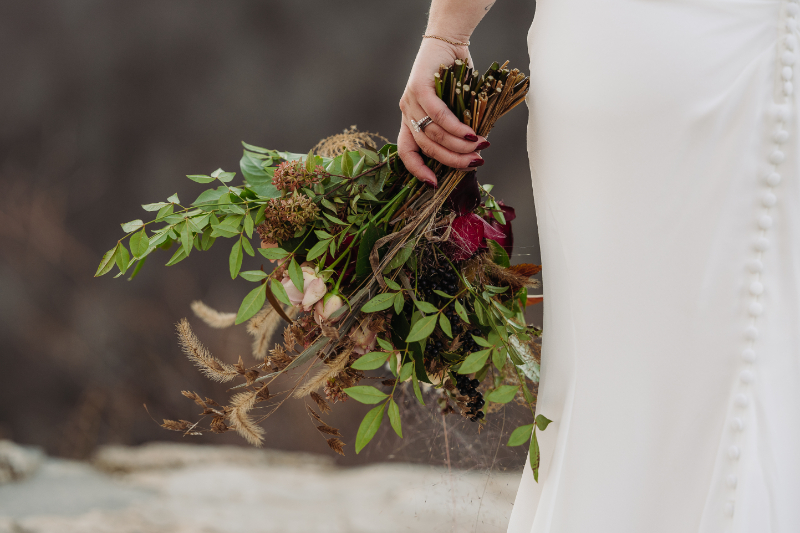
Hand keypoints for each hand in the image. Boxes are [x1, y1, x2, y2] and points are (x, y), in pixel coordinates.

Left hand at [398, 39, 488, 186]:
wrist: (449, 40)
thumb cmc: (454, 77)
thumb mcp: (454, 108)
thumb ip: (456, 130)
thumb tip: (473, 154)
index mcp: (410, 121)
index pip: (407, 153)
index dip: (418, 171)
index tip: (434, 184)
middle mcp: (406, 112)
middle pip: (426, 147)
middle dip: (451, 160)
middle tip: (474, 163)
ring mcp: (410, 100)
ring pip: (433, 133)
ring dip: (458, 145)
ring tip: (479, 148)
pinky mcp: (419, 87)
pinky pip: (438, 115)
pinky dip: (456, 127)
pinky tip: (470, 134)